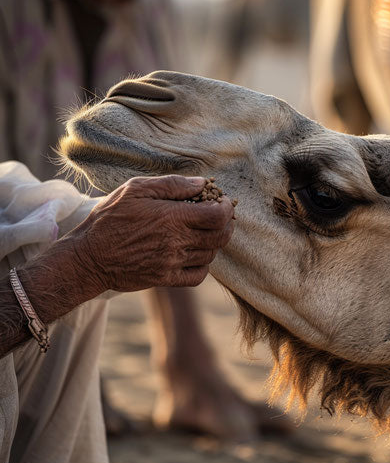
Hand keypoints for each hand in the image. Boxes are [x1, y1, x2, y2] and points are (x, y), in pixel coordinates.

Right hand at [70, 175, 234, 291]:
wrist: (88, 257)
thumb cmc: (110, 218)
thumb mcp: (135, 189)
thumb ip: (172, 184)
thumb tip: (202, 183)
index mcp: (172, 217)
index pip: (217, 215)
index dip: (227, 208)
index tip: (224, 202)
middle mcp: (176, 242)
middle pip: (220, 237)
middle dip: (227, 225)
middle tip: (222, 217)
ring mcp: (172, 263)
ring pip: (210, 255)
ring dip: (214, 243)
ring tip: (205, 232)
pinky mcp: (166, 279)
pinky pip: (198, 276)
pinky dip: (204, 266)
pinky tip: (196, 255)